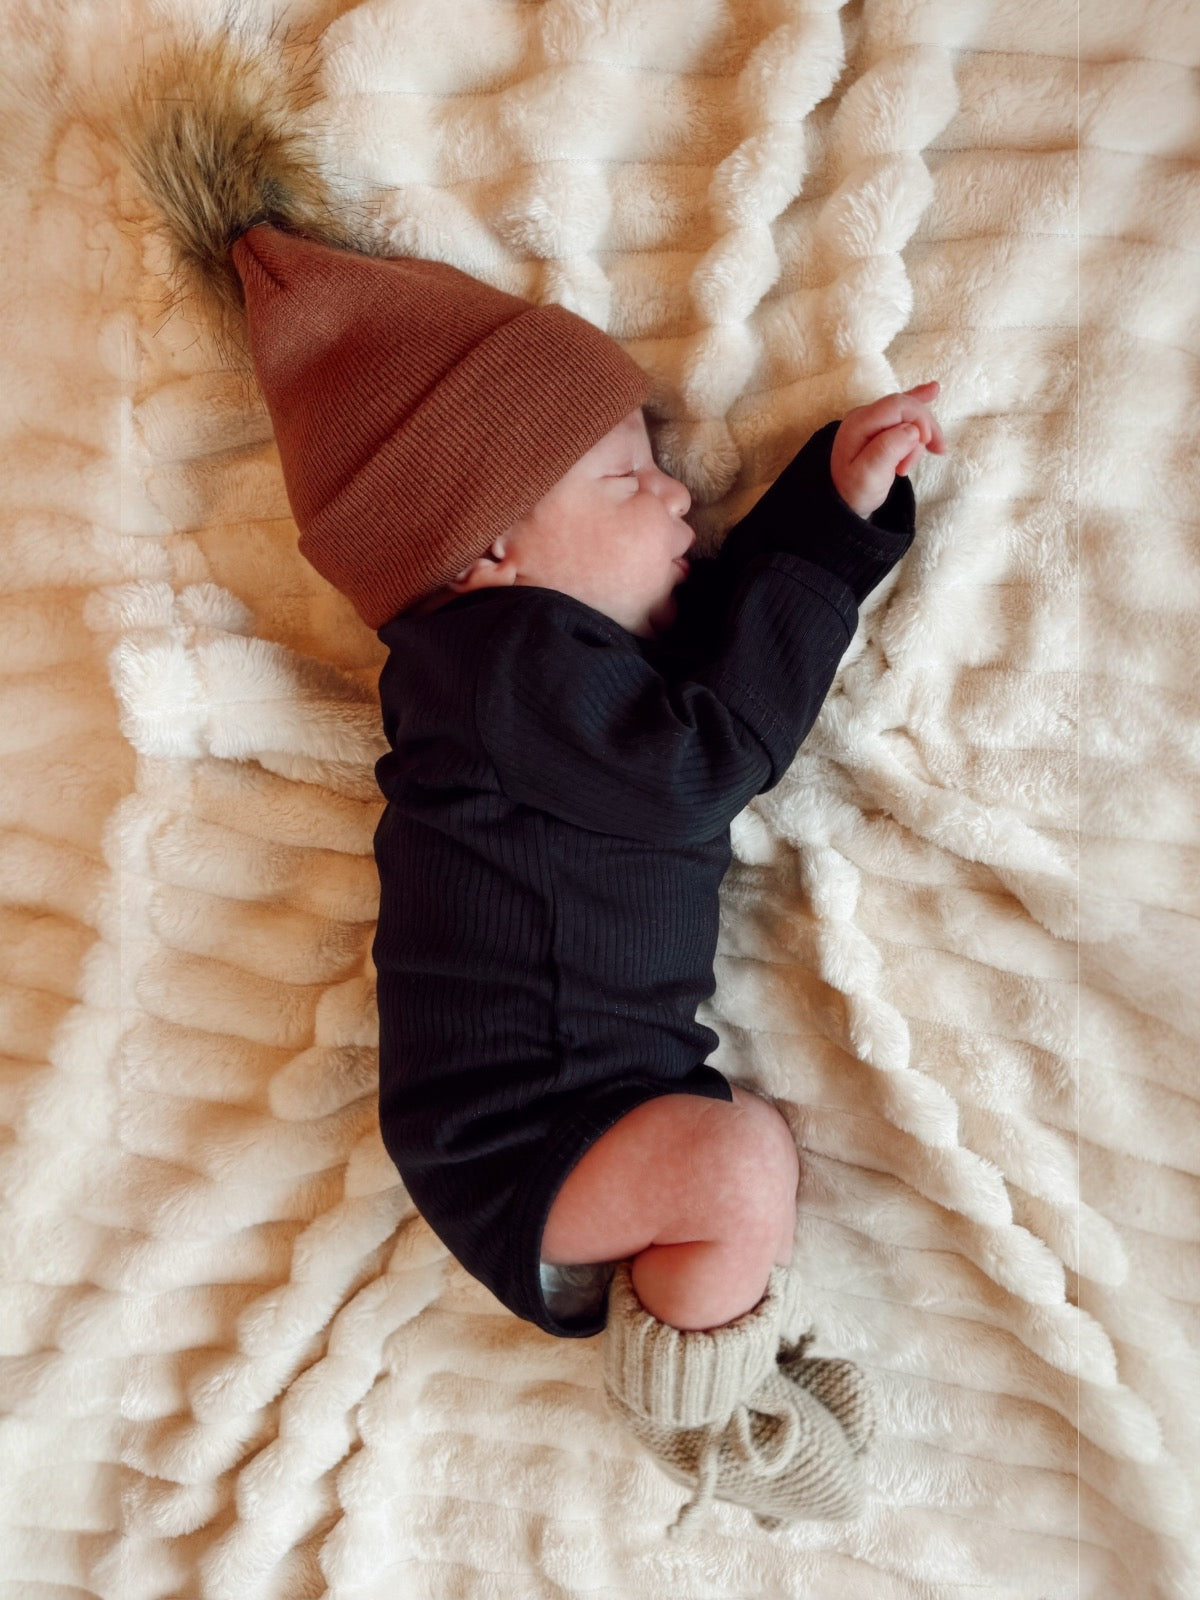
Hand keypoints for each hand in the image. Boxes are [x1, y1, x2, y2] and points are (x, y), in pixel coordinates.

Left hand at [830, 381, 945, 517]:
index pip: (898, 405)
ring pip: (909, 414)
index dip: (920, 420)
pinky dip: (919, 402)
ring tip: (907, 465)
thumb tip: (913, 430)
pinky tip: (933, 390)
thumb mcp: (868, 476)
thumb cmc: (855, 491)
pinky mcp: (880, 425)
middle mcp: (864, 415)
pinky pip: (902, 409)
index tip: (928, 444)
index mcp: (859, 423)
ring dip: (919, 437)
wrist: (844, 501)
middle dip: (924, 429)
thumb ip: (888, 450)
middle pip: (906, 406)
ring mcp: (871, 419)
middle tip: (932, 454)